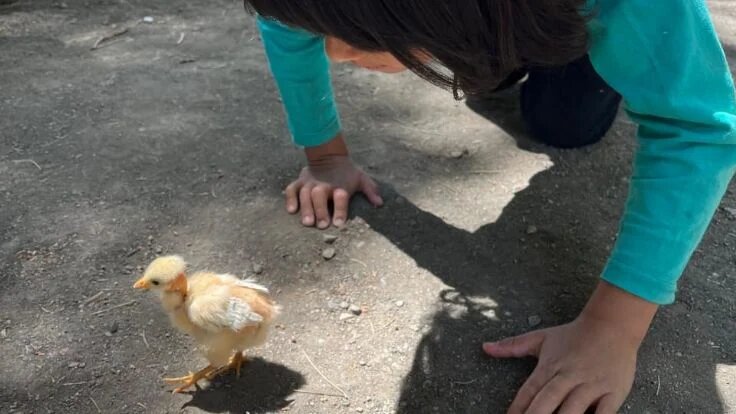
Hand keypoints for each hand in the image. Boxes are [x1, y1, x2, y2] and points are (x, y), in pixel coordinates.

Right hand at [285, 155, 382, 228]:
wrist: (329, 155)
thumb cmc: (347, 172)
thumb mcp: (361, 178)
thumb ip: (370, 190)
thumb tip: (379, 203)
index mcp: (340, 185)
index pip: (341, 197)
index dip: (340, 210)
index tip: (339, 223)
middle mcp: (324, 184)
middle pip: (320, 196)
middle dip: (321, 210)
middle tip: (321, 225)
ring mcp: (309, 183)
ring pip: (305, 195)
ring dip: (306, 208)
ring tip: (307, 222)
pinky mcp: (299, 182)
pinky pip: (291, 190)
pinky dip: (290, 199)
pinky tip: (291, 210)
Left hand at [483, 282, 657, 413]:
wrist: (612, 325)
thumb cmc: (573, 334)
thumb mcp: (540, 338)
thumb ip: (512, 346)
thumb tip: (485, 347)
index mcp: (550, 366)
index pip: (529, 391)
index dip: (517, 408)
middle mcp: (569, 377)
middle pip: (547, 402)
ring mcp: (592, 385)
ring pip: (573, 411)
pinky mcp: (613, 392)